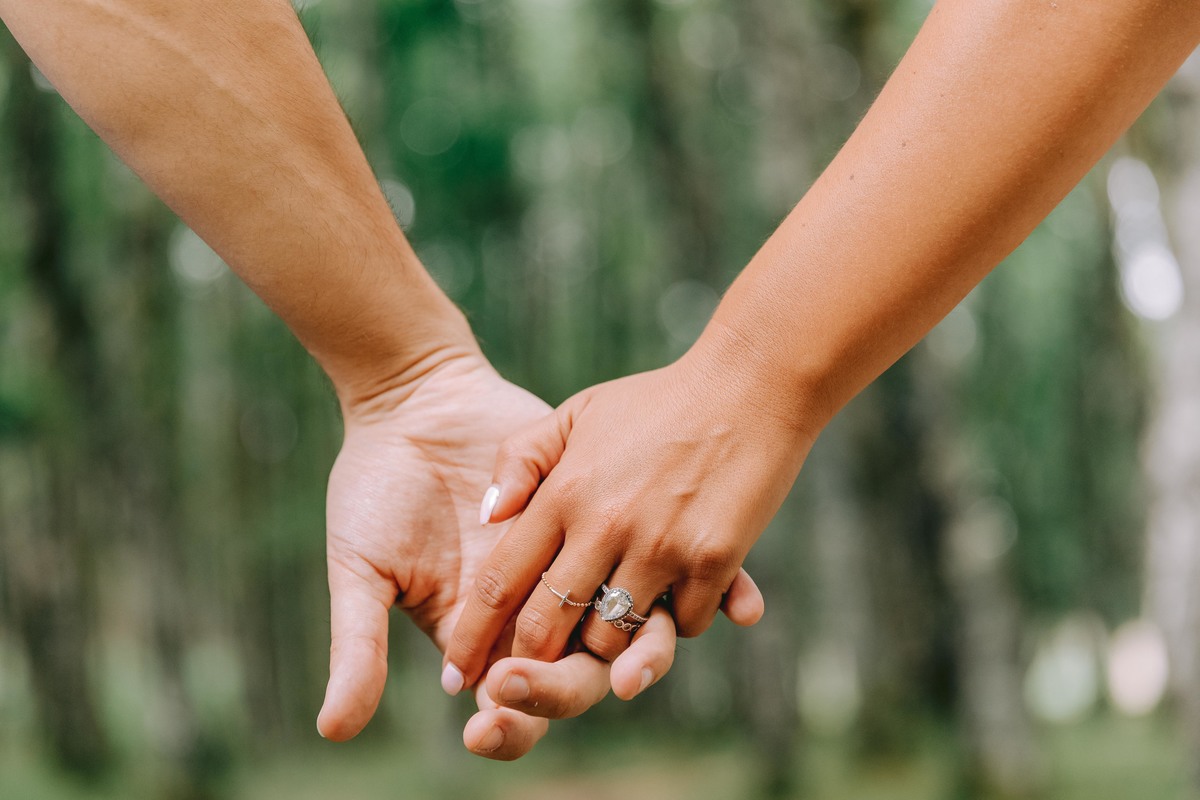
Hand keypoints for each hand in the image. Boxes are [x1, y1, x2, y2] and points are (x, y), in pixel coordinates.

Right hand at [314, 352, 683, 757]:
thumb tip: (335, 732)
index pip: (512, 702)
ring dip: (649, 653)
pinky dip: (710, 589)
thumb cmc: (378, 486)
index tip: (490, 727)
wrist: (419, 401)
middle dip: (577, 690)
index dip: (512, 722)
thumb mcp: (360, 566)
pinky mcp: (617, 519)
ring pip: (631, 628)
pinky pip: (674, 563)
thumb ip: (357, 646)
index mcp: (484, 636)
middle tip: (593, 684)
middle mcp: (542, 610)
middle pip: (579, 674)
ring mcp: (583, 565)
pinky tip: (740, 605)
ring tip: (651, 656)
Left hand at [446, 342, 807, 687]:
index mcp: (564, 492)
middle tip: (523, 680)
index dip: (472, 635)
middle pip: (546, 626)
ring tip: (605, 632)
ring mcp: (660, 546)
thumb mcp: (576, 414)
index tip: (457, 671)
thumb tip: (488, 517)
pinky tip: (674, 599)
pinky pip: (681, 625)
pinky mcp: (713, 559)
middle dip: (527, 665)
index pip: (499, 581)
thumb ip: (520, 459)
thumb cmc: (656, 401)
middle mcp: (604, 526)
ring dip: (604, 644)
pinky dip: (674, 624)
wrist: (748, 385)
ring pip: (610, 638)